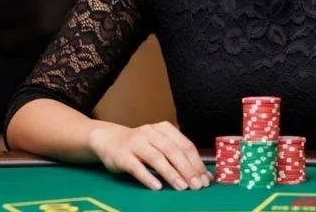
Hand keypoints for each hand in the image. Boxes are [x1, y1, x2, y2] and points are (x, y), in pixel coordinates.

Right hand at [89, 121, 210, 190]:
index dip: (196, 162)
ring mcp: (136, 143)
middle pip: (173, 151)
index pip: (185, 145)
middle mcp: (151, 132)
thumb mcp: (159, 144)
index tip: (205, 178)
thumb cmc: (141, 144)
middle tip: (197, 185)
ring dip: (171, 174)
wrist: (109, 139)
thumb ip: (177, 155)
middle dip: (187, 169)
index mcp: (165, 129)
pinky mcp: (122, 156)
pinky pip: (136, 167)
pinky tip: (157, 187)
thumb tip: (201, 174)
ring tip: (182, 187)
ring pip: (157, 158)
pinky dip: (148, 177)